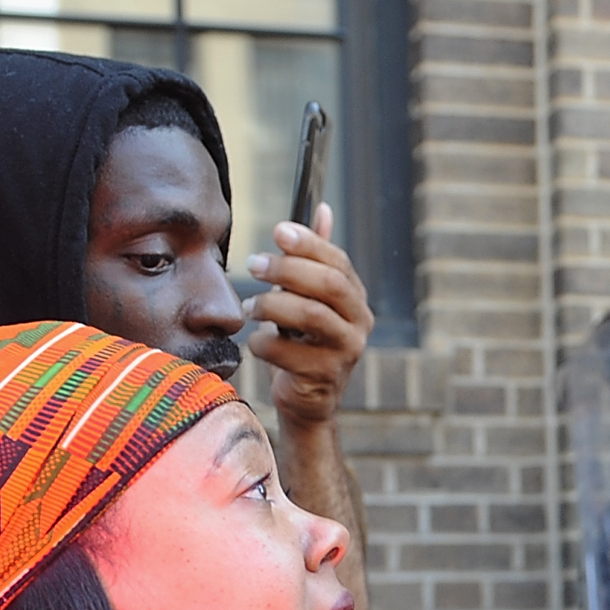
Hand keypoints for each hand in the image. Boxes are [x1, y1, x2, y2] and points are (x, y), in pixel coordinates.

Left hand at [247, 208, 372, 429]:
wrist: (307, 400)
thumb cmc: (304, 343)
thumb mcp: (310, 298)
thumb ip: (316, 259)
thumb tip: (323, 208)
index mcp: (355, 299)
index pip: (338, 262)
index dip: (309, 243)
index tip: (278, 231)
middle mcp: (359, 323)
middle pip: (329, 284)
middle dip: (288, 269)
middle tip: (253, 263)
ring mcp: (346, 351)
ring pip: (309, 315)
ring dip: (271, 305)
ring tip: (249, 306)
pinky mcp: (324, 377)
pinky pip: (286, 351)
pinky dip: (263, 343)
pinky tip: (256, 343)